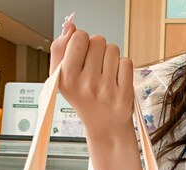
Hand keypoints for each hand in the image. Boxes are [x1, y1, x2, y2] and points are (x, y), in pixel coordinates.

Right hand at [50, 15, 133, 142]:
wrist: (104, 126)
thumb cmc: (83, 97)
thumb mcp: (62, 77)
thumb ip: (60, 48)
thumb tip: (70, 26)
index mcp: (67, 78)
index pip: (79, 37)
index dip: (82, 41)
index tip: (82, 55)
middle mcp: (86, 85)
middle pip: (97, 40)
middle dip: (97, 49)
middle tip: (95, 68)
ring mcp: (106, 90)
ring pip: (113, 49)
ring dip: (110, 57)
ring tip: (106, 74)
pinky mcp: (124, 94)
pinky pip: (126, 62)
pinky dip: (123, 67)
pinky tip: (116, 80)